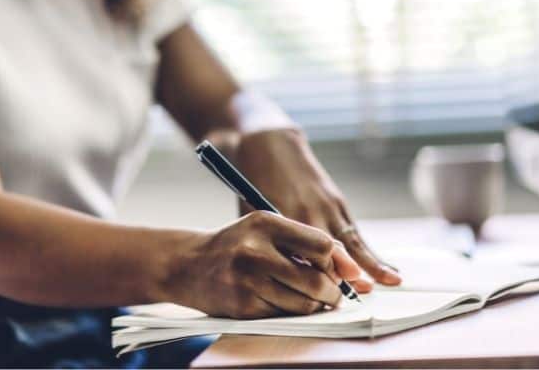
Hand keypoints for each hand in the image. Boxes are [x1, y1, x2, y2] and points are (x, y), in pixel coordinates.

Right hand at [165, 211, 362, 318]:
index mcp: (265, 223)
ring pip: (303, 303)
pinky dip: (290, 313)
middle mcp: (255, 250)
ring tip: (310, 299)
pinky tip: (283, 302)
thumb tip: (352, 269)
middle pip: (316, 280)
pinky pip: (284, 315)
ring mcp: (247, 280)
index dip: (335, 262)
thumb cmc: (236, 244)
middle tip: (332, 295)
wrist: (187, 264)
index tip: (335, 270)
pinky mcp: (242, 306)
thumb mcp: (265, 229)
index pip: (320, 245)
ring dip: (314, 306)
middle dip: (332, 292)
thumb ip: (305, 242)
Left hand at [234, 129, 400, 289]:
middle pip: (329, 248)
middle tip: (356, 296)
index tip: (319, 297)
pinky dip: (368, 253)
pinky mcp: (336, 203)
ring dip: (368, 263)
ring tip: (388, 282)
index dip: (311, 276)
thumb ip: (268, 241)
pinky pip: (354, 232)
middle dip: (342, 274)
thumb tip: (279, 276)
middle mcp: (308, 211)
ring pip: (349, 240)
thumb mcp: (250, 211)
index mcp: (283, 214)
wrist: (269, 144)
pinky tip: (385, 270)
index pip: (300, 253)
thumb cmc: (252, 183)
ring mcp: (326, 205)